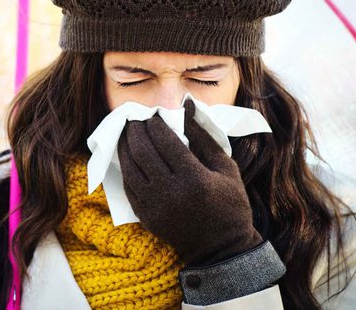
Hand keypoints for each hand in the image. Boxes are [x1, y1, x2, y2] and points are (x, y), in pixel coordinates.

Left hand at [117, 99, 262, 266]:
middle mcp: (171, 192)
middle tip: (134, 119)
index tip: (153, 114)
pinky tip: (127, 155)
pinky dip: (125, 167)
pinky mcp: (146, 217)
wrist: (221, 248)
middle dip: (136, 130)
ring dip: (125, 146)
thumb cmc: (230, 204)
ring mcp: (155, 206)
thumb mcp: (226, 167)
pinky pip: (127, 186)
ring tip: (127, 132)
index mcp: (194, 178)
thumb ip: (204, 136)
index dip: (155, 124)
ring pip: (130, 168)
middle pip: (143, 152)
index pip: (165, 142)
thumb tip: (187, 106)